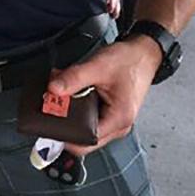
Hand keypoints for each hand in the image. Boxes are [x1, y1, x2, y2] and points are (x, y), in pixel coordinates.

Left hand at [46, 36, 161, 154]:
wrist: (143, 53)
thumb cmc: (129, 61)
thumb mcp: (98, 66)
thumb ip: (74, 78)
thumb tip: (53, 90)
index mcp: (119, 119)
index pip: (87, 141)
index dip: (66, 135)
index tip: (50, 123)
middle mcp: (118, 124)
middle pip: (84, 136)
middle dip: (66, 120)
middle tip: (53, 102)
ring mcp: (114, 120)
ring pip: (85, 125)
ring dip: (71, 111)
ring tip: (64, 92)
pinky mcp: (109, 112)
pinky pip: (89, 116)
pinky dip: (78, 105)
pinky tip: (73, 90)